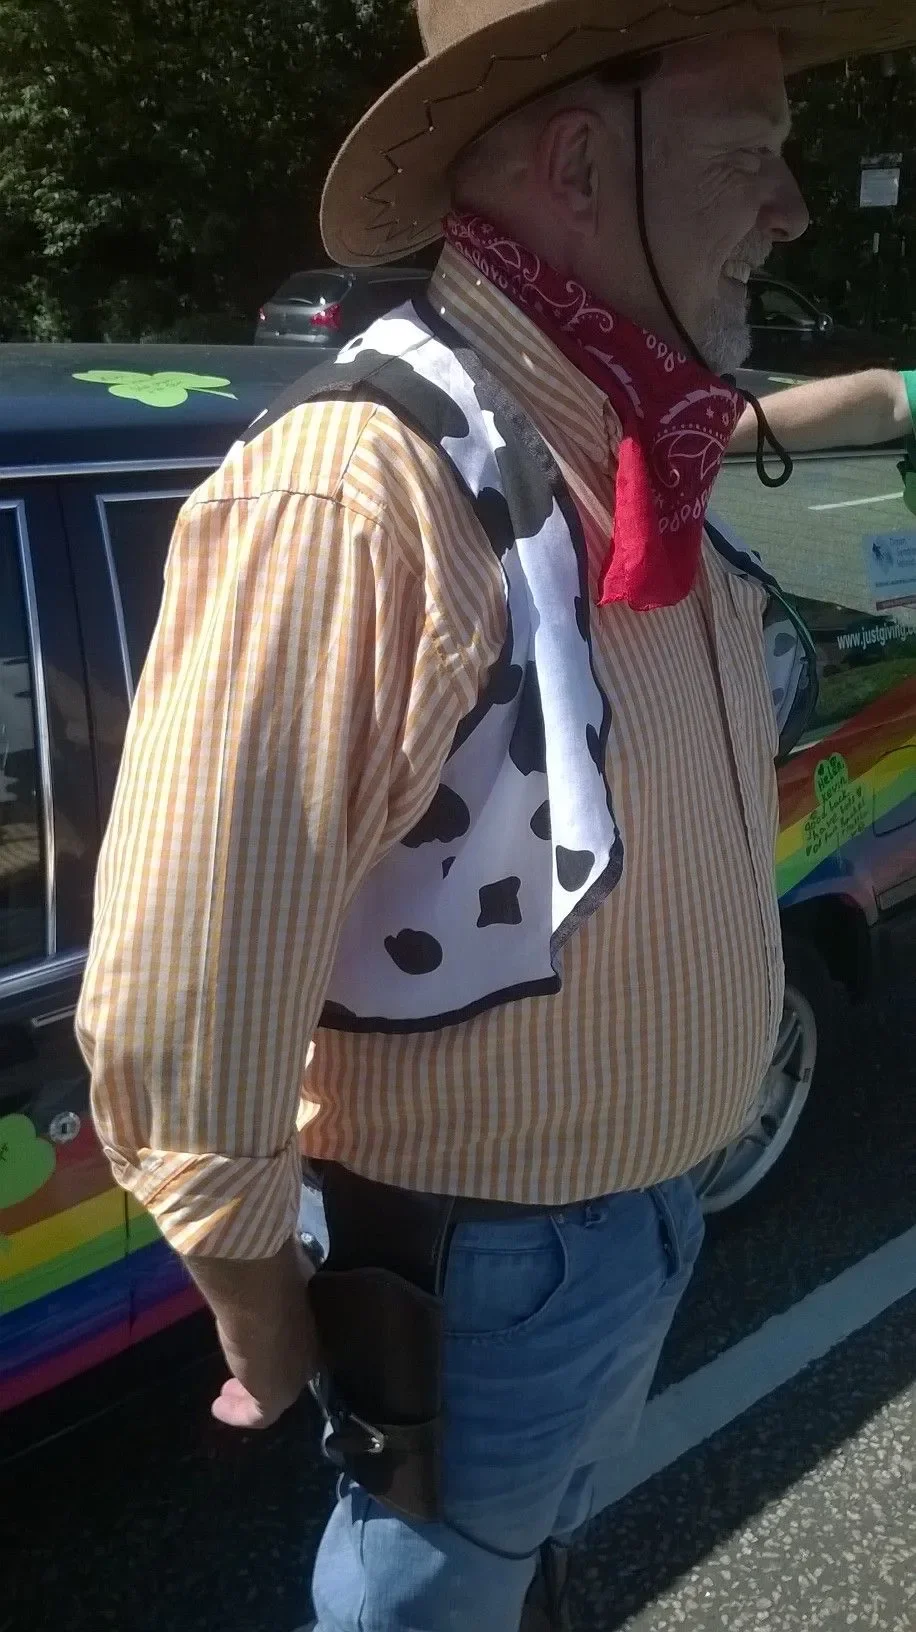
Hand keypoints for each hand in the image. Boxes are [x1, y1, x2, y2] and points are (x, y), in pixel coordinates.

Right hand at [188, 1237, 321, 1430]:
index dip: (277, 1343)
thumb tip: (276, 1250)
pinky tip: (218, 1408)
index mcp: (311, 1318)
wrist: (259, 1285)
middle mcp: (308, 1348)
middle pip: (286, 1367)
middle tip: (240, 1375)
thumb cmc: (265, 1270)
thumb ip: (277, 1268)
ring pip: (272, 1393)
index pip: (296, 1338)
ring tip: (227, 1394)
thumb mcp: (275, 1267)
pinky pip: (257, 1414)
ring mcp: (294, 1374)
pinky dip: (238, 1413)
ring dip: (248, 1393)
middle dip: (263, 1371)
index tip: (256, 1342)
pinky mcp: (273, 1394)